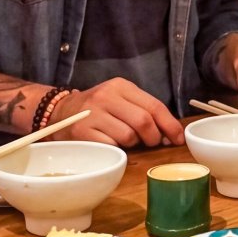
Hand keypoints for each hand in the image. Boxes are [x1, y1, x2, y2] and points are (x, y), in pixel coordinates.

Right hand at [56, 78, 184, 146]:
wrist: (59, 112)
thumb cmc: (97, 109)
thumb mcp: (119, 100)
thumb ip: (144, 112)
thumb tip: (170, 135)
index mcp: (120, 86)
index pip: (154, 106)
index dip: (170, 125)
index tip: (178, 139)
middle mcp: (106, 97)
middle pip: (144, 121)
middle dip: (154, 137)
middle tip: (152, 143)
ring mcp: (92, 114)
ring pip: (129, 137)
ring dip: (133, 145)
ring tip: (125, 141)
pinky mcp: (82, 133)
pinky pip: (111, 147)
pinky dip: (117, 150)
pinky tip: (111, 144)